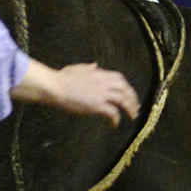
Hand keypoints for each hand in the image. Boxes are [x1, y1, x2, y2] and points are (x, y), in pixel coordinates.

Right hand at [13, 60, 139, 124]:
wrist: (55, 87)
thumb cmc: (61, 78)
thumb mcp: (76, 68)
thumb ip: (87, 67)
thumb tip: (95, 65)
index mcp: (99, 73)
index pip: (119, 78)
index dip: (126, 87)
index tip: (129, 94)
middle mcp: (103, 82)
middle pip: (125, 89)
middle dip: (132, 98)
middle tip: (135, 107)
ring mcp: (101, 94)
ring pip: (123, 100)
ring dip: (130, 109)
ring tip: (131, 116)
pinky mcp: (97, 105)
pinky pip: (113, 113)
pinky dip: (116, 119)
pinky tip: (115, 125)